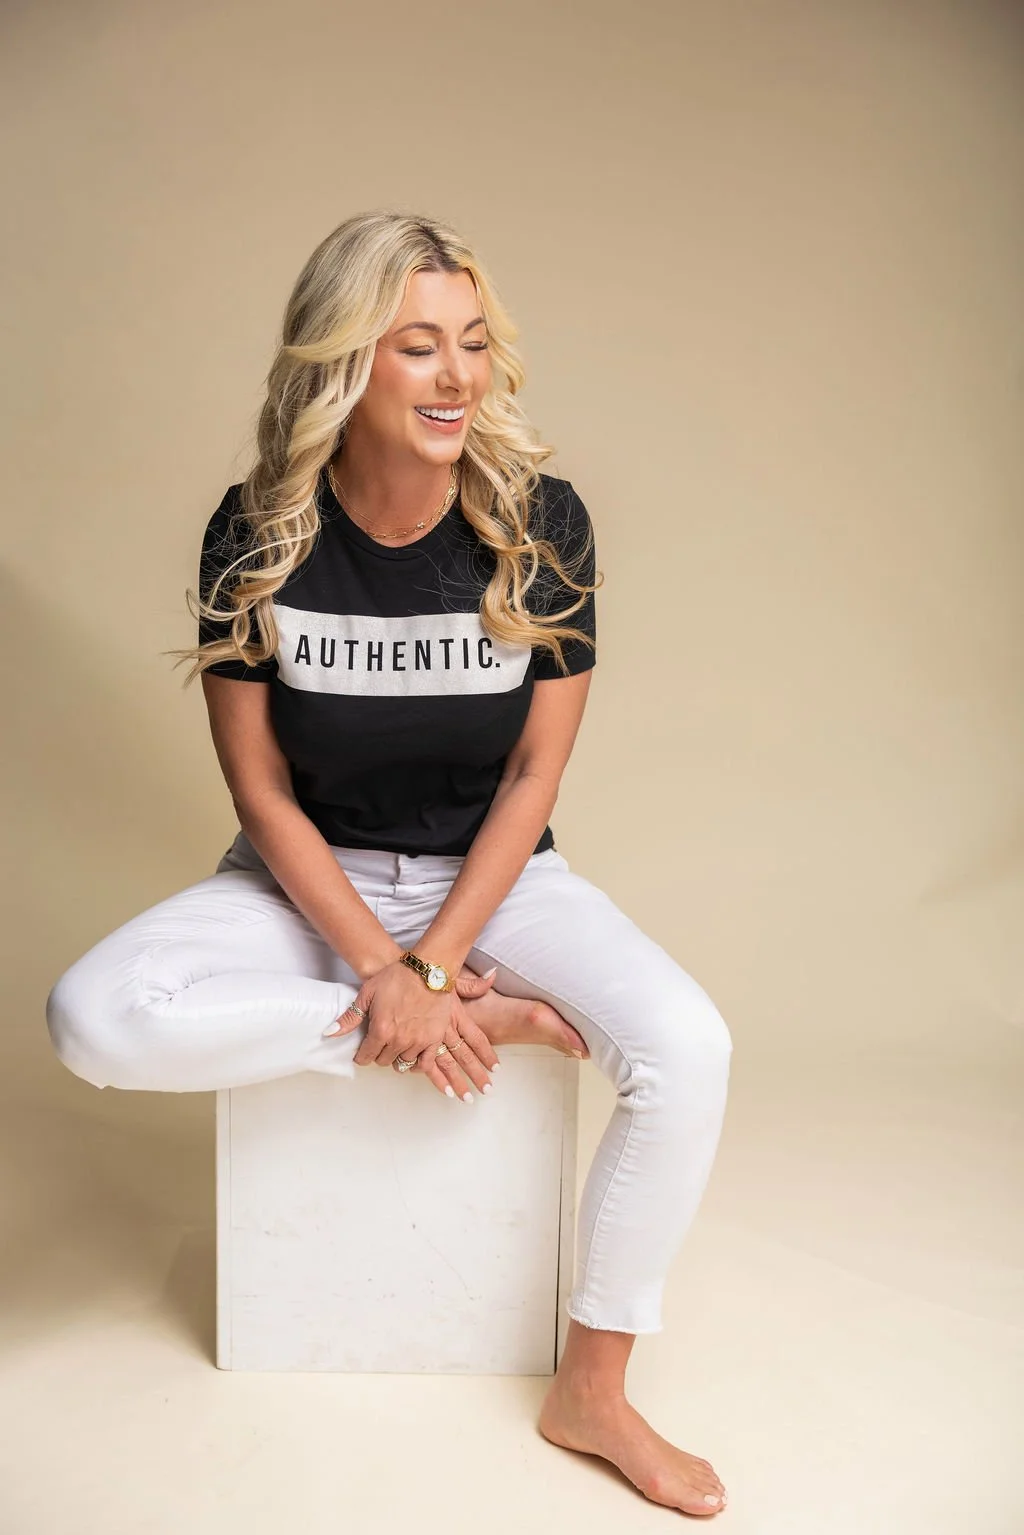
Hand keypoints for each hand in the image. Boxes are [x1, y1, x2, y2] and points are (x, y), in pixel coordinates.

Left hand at [324, 961, 501, 1100]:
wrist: (429, 970)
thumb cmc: (397, 977)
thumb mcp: (367, 993)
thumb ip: (350, 1018)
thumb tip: (330, 1033)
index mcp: (380, 1030)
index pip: (366, 1056)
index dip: (362, 1055)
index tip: (363, 1052)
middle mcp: (399, 1041)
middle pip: (383, 1061)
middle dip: (378, 1053)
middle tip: (380, 1042)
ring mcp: (418, 1042)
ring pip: (402, 1063)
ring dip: (397, 1056)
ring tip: (397, 1045)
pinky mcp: (434, 1040)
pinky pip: (425, 1064)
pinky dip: (417, 1064)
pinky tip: (413, 1057)